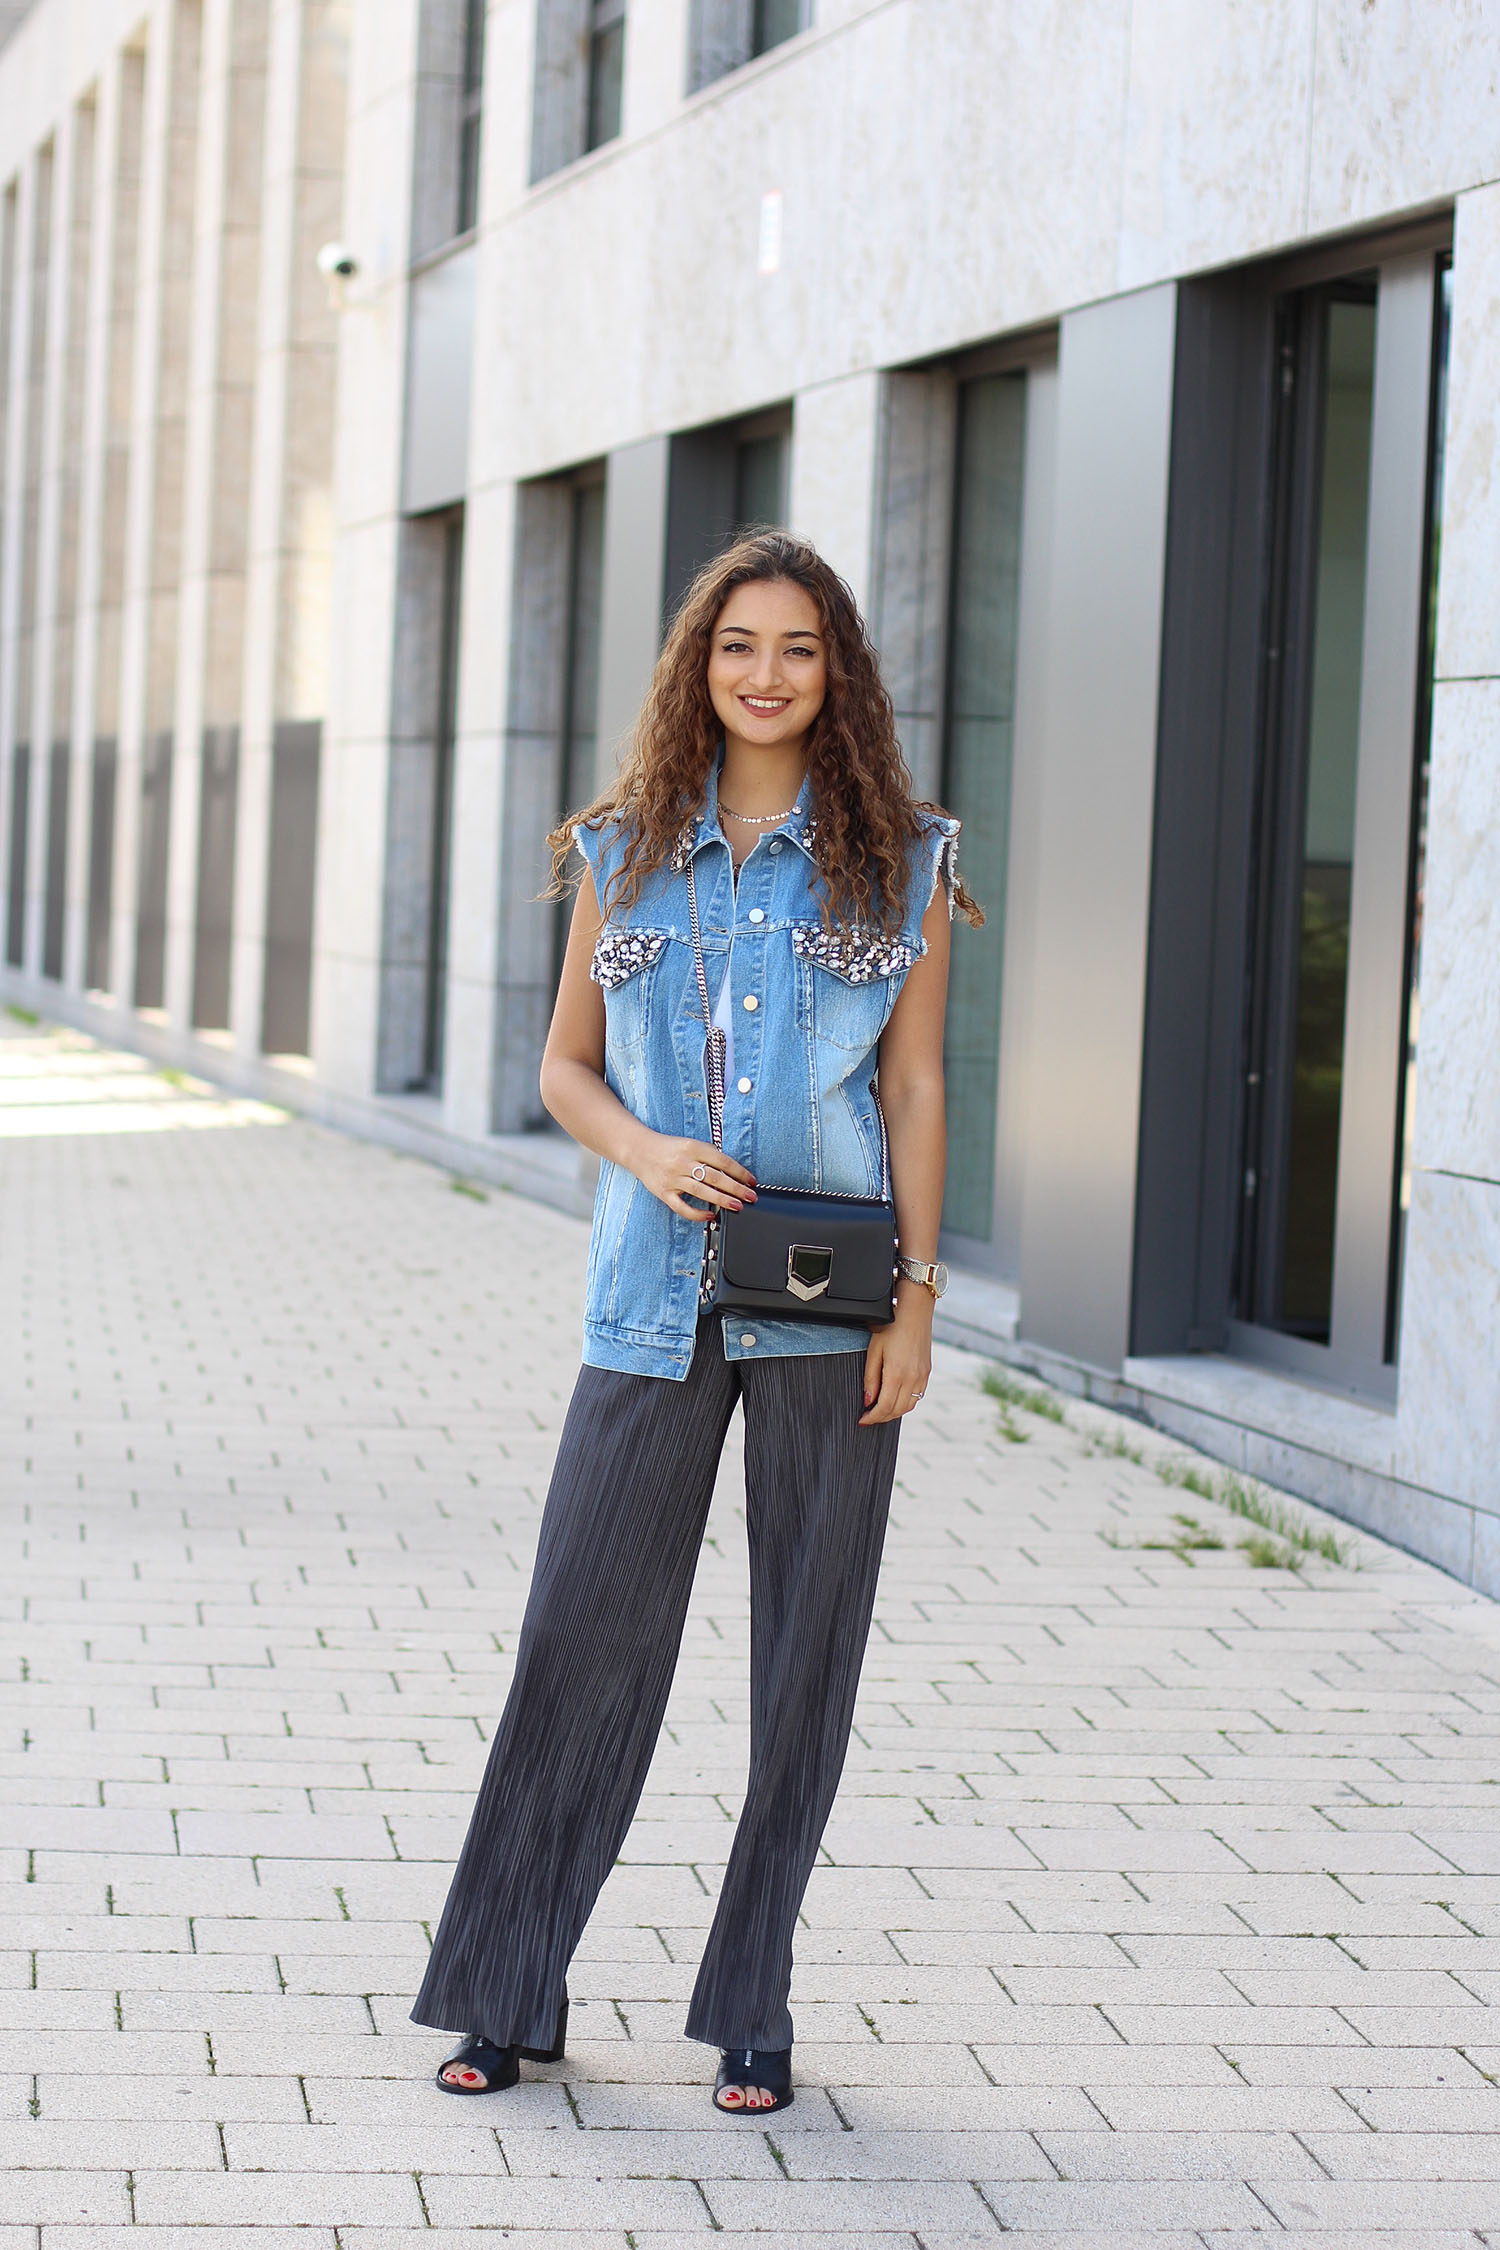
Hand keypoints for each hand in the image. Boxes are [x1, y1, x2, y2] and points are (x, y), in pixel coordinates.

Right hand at [633, 1133, 756, 1221]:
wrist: (639, 1149)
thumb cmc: (669, 1148)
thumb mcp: (690, 1144)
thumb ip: (708, 1155)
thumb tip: (732, 1171)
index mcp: (693, 1148)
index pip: (722, 1161)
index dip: (740, 1172)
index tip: (752, 1181)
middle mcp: (683, 1163)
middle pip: (715, 1177)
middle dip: (736, 1188)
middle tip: (751, 1197)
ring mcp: (673, 1179)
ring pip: (701, 1192)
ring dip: (722, 1200)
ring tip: (737, 1206)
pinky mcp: (664, 1192)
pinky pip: (682, 1207)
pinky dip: (697, 1213)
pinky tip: (710, 1216)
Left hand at [859, 1282, 933, 1423]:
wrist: (915, 1310)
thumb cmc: (891, 1326)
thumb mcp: (874, 1351)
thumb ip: (870, 1378)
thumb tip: (868, 1401)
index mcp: (897, 1374)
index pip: (884, 1407)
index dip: (872, 1418)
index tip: (862, 1420)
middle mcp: (912, 1378)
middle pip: (897, 1410)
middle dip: (881, 1418)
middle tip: (869, 1417)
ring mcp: (922, 1376)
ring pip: (909, 1406)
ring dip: (894, 1412)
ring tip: (880, 1410)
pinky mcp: (927, 1372)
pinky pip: (917, 1396)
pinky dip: (905, 1403)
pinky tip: (895, 1398)